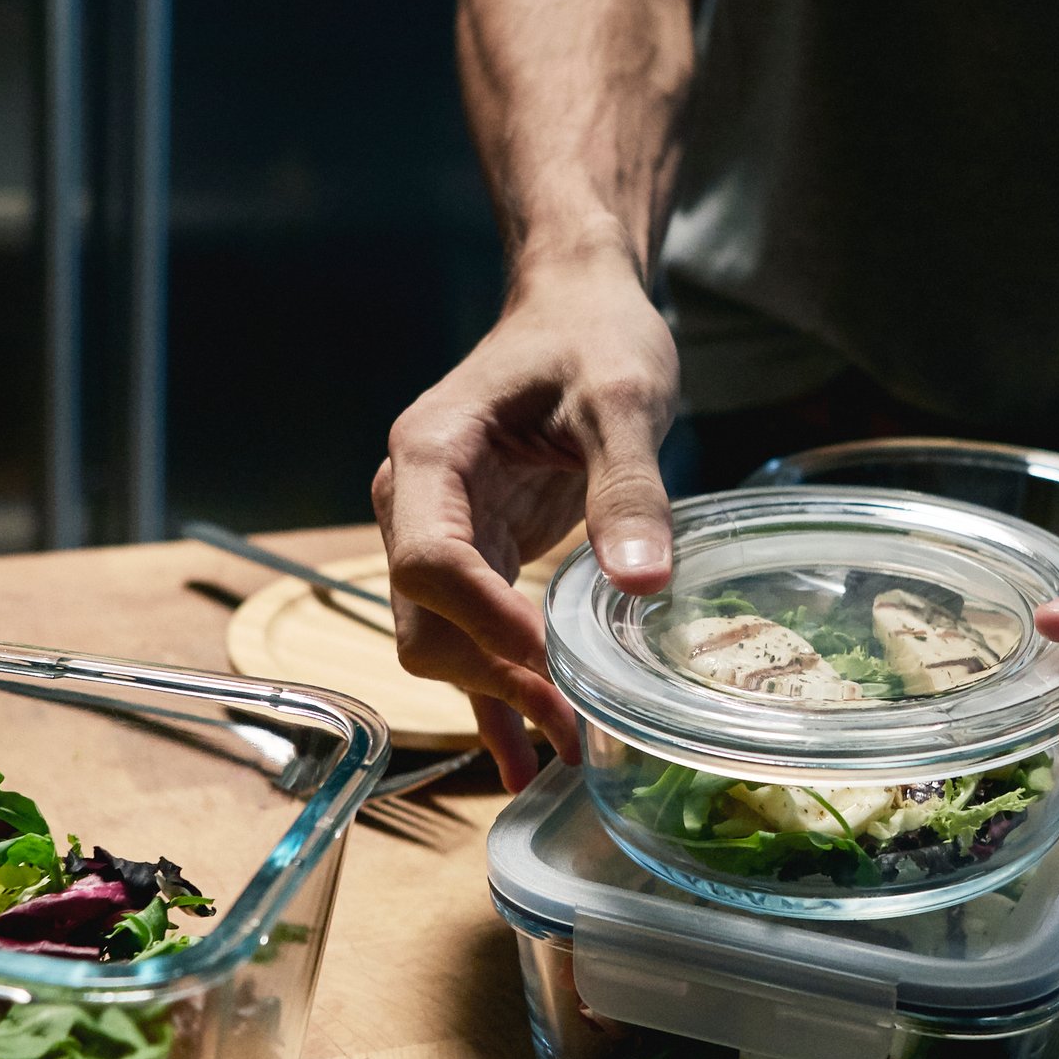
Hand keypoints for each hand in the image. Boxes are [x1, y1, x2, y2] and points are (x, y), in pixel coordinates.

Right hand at [373, 256, 678, 790]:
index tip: (551, 660)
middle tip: (576, 720)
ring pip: (442, 640)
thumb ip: (627, 490)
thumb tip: (643, 584)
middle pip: (425, 617)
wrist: (576, 305)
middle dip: (493, 674)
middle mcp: (415, 502)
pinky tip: (528, 752)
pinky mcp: (476, 554)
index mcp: (431, 456)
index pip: (432, 560)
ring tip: (565, 753)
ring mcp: (440, 531)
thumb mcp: (622, 400)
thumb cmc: (592, 335)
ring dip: (497, 696)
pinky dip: (497, 693)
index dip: (486, 621)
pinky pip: (472, 637)